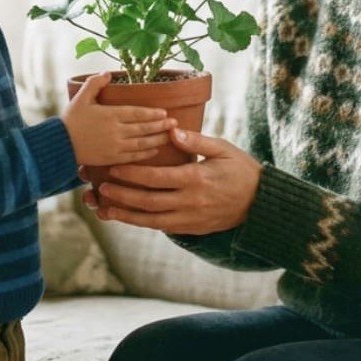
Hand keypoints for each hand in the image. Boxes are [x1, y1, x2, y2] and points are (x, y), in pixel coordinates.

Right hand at [62, 72, 176, 165]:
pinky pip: (133, 156)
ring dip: (157, 139)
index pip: (137, 113)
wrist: (59, 144)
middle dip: (160, 125)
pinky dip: (146, 153)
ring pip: (142, 143)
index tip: (165, 113)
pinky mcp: (112, 158)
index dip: (152, 113)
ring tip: (170, 135)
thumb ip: (94, 83)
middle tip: (174, 123)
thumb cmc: (70, 120)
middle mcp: (115, 131)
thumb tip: (108, 73)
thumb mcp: (81, 97)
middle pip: (143, 128)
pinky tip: (155, 150)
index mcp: (110, 115)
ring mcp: (115, 146)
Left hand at [86, 128, 262, 234]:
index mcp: (196, 179)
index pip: (156, 178)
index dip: (132, 174)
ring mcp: (190, 219)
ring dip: (126, 215)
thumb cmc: (241, 170)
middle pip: (148, 202)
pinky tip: (127, 218)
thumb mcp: (223, 149)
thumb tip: (172, 131)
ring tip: (105, 209)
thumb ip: (196, 141)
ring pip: (151, 220)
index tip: (113, 168)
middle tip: (100, 189)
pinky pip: (161, 227)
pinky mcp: (191, 229)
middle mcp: (190, 202)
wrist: (260, 203)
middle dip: (122, 196)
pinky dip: (142, 223)